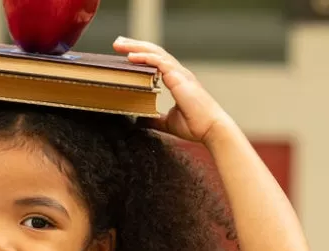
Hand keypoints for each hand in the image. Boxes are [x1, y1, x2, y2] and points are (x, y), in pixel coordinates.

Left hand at [112, 36, 227, 142]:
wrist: (211, 128)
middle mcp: (178, 73)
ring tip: (119, 44)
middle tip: (117, 43)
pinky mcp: (179, 78)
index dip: (142, 55)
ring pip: (155, 53)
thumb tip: (141, 121)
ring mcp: (179, 73)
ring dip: (136, 47)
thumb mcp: (169, 122)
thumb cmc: (195, 126)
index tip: (125, 54)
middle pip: (154, 52)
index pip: (156, 61)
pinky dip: (145, 57)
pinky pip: (159, 62)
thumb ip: (156, 119)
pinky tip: (131, 56)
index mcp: (177, 80)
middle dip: (135, 46)